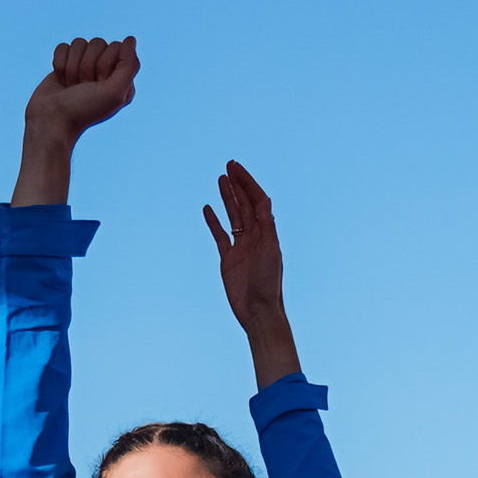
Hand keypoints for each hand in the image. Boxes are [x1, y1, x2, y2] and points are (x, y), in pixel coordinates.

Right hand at [13, 36, 139, 205]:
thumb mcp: (114, 93)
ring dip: (72, 66)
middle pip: (98, 43)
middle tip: (84, 87)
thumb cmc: (84, 110)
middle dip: (87, 66)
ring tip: (72, 86)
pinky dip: (59, 64)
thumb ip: (129, 65)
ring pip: (80, 43)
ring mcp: (84, 66)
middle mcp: (105, 70)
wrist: (52, 120)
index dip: (104, 64)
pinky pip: (63, 47)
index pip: (117, 47)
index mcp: (122, 77)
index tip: (98, 85)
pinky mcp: (66, 63)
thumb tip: (131, 39)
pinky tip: (62, 81)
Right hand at [202, 159, 301, 388]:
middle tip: (229, 166)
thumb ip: (267, 227)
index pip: (257, 201)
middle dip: (238, 184)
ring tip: (220, 179)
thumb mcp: (270, 253)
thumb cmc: (268, 285)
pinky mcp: (229, 259)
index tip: (237, 168)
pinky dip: (214, 221)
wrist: (258, 311)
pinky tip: (207, 208)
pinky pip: (221, 235)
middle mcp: (255, 237)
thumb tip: (265, 201)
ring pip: (233, 216)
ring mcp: (241, 247)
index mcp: (267, 233)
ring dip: (228, 197)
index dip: (248, 183)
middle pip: (245, 204)